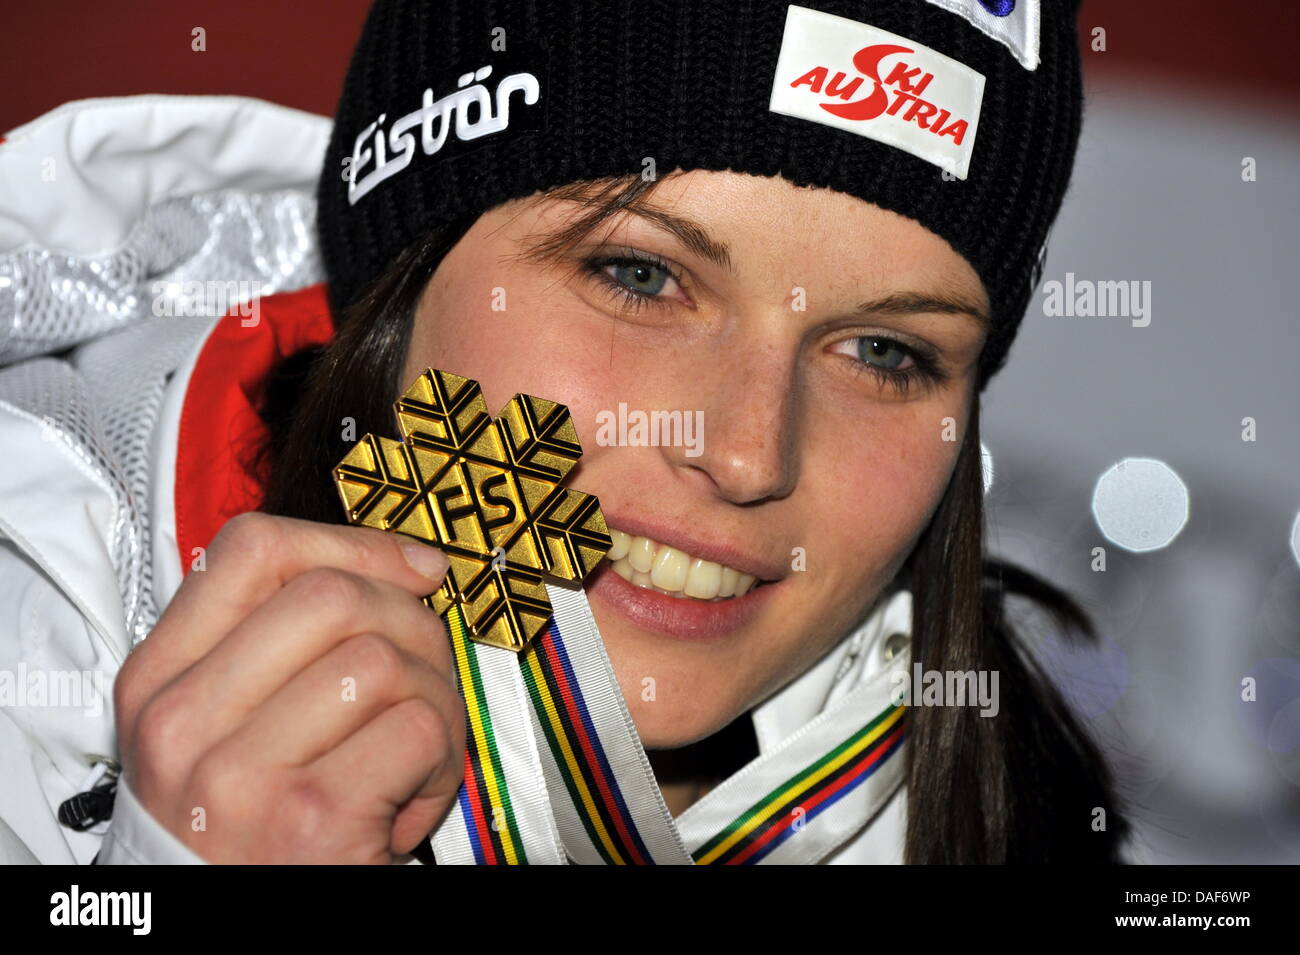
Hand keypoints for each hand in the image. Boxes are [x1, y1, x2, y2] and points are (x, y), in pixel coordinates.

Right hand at [113, 512, 464, 863]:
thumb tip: (408, 566)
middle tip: (423, 679)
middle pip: (333, 595)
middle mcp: (185, 722)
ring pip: (386, 659)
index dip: (355, 544)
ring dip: (434, 702)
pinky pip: (420, 730)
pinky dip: (443, 761)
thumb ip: (279, 643)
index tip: (413, 570)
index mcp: (159, 682)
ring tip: (415, 753)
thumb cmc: (246, 831)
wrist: (224, 929)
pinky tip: (413, 798)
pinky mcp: (311, 818)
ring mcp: (242, 773)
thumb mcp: (223, 728)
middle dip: (412, 624)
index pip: (254, 550)